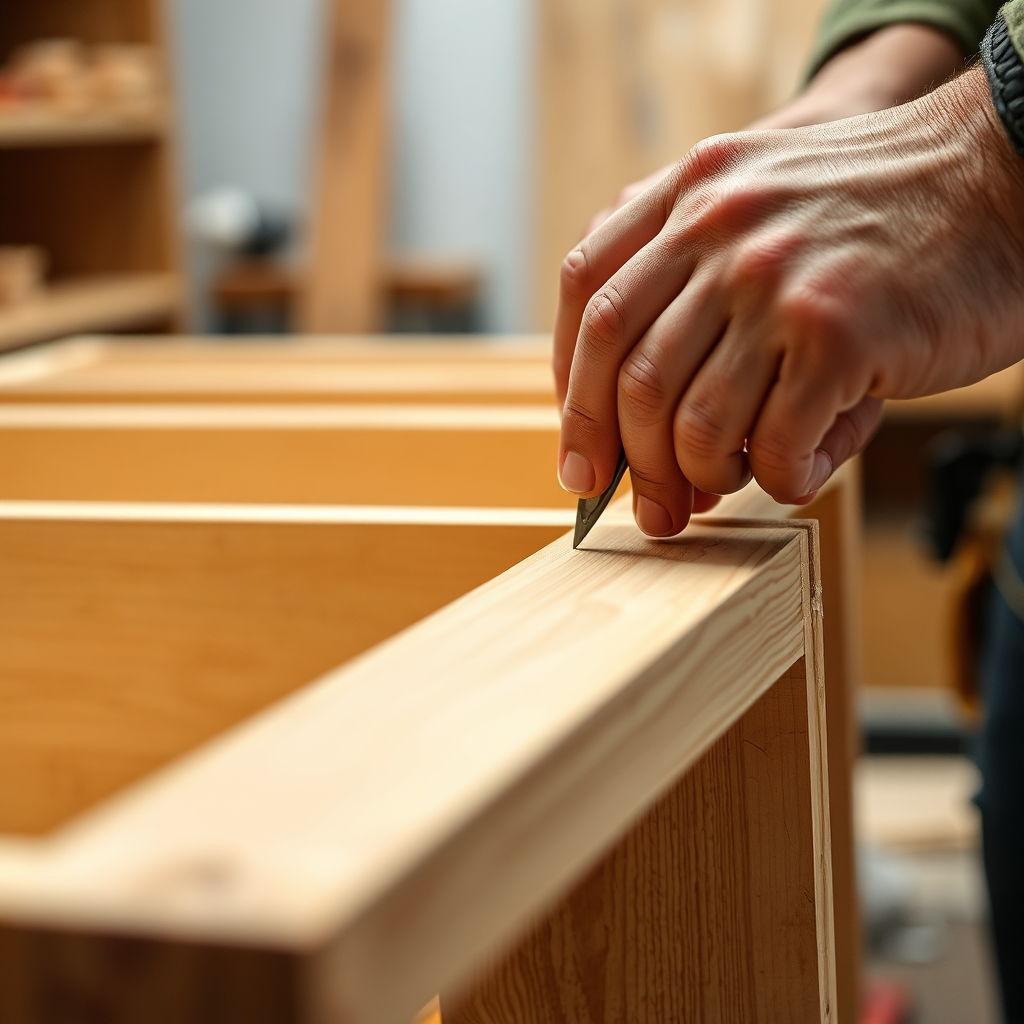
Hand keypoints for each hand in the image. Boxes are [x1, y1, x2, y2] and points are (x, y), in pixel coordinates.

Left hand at [554, 66, 1023, 535]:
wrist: (1000, 177)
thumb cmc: (875, 219)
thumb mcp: (760, 211)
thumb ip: (690, 296)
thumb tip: (646, 445)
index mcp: (688, 196)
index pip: (587, 301)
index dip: (574, 395)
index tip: (581, 460)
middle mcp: (718, 230)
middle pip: (627, 374)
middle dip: (629, 463)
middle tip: (649, 512)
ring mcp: (775, 280)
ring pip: (693, 421)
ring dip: (703, 477)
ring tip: (728, 483)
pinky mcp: (838, 332)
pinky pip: (775, 444)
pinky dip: (778, 480)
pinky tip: (797, 470)